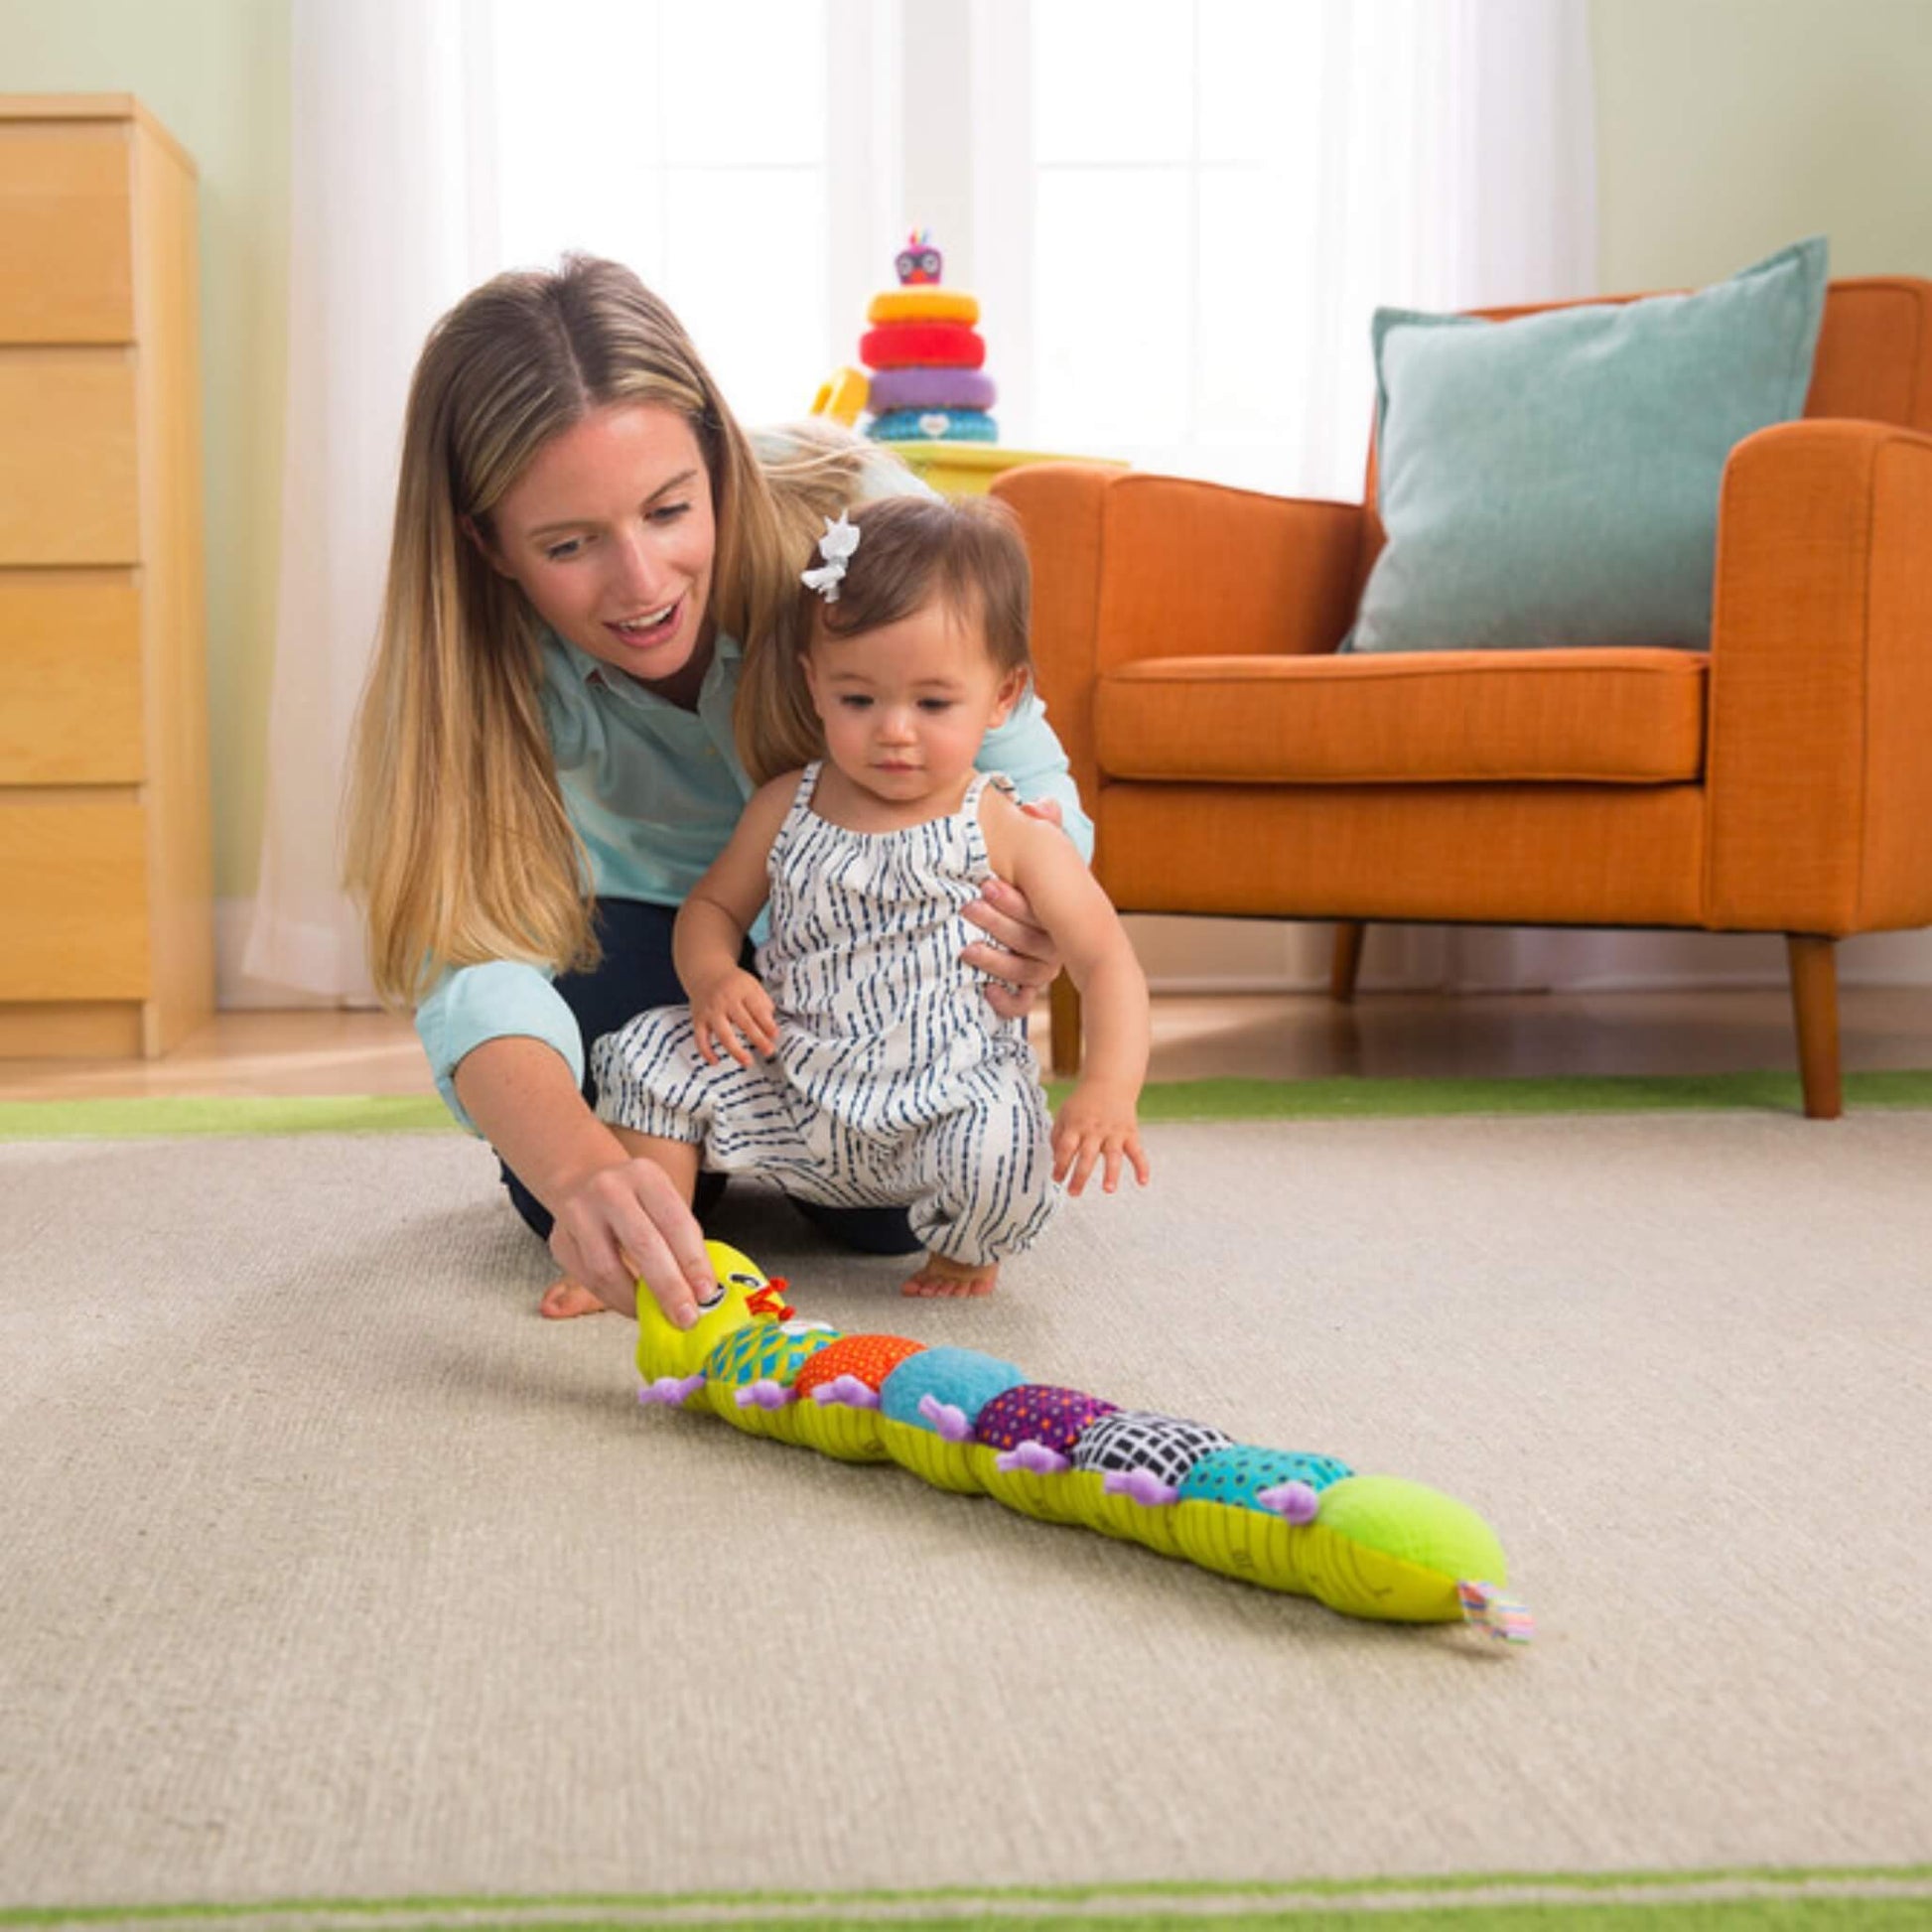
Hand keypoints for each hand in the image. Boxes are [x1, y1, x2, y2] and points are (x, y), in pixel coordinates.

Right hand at [547, 1157, 716, 1325]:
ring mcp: (579, 1214)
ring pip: (607, 1269)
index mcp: (645, 1176)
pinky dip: (614, 1299)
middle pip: (643, 1244)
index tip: (706, 1293)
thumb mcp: (661, 1198)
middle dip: (669, 1287)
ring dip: (636, 1300)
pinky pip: (588, 1280)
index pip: (675, 1221)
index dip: (693, 1261)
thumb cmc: (633, 1196)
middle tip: (686, 1316)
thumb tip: (702, 1288)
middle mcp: (609, 1190)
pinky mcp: (559, 1241)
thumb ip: (680, 1237)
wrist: (581, 1178)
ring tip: (656, 1314)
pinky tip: (632, 1305)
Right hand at [689, 966, 777, 1066]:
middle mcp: (725, 1000)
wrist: (706, 972)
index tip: (775, 1035)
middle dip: (758, 1039)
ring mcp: (711, 1011)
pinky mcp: (698, 1020)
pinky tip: (716, 1061)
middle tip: (769, 1051)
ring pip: (723, 1034)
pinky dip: (707, 1052)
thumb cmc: (733, 983)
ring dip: (736, 1050)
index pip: (757, 1009)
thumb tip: (771, 1027)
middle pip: (744, 1022)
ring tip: (747, 1062)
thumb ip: (763, 1004)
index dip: (767, 1023)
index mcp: (742, 990)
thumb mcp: (752, 985)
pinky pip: (700, 1039)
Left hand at [962, 871, 1063, 1019]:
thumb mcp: (1004, 874)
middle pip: (1031, 941)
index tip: (986, 885)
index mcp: (1053, 912)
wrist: (988, 913)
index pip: (1038, 912)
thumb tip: (977, 862)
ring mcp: (1042, 967)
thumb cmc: (994, 888)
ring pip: (1028, 972)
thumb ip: (998, 874)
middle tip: (968, 908)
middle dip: (997, 923)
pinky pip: (1022, 1003)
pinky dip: (1007, 1001)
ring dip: (996, 960)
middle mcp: (1053, 942)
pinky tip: (988, 990)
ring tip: (967, 949)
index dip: (1011, 901)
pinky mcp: (1025, 989)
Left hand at [1051, 1080, 1150, 1197]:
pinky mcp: (1130, 1133)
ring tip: (1108, 1190)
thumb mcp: (1064, 1113)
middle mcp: (1094, 1130)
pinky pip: (1137, 1152)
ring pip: (1113, 1156)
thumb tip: (1055, 1161)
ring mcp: (1114, 1132)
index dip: (1060, 1164)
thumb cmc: (1083, 1102)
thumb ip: (1057, 1136)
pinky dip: (1142, 1167)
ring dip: (1111, 1173)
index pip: (1065, 1148)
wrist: (1109, 1082)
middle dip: (1079, 1176)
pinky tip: (1143, 1182)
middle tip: (1073, 1193)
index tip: (1057, 1179)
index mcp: (1076, 1126)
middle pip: (1086, 1155)